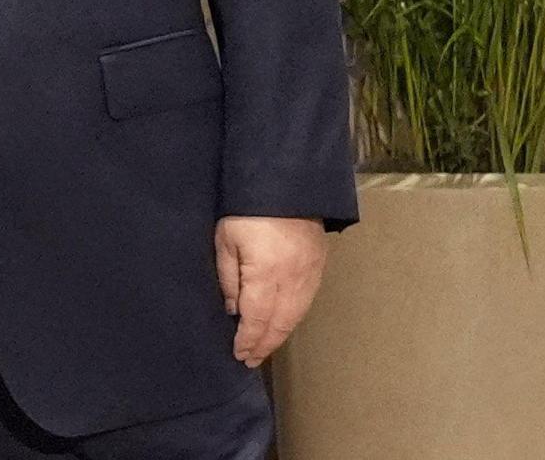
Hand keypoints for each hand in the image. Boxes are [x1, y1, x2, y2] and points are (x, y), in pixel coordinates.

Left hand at [214, 214, 329, 366]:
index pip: (257, 318)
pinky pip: (306, 301)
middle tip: (251, 360)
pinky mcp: (318, 267)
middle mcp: (292, 280)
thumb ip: (229, 278)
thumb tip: (233, 309)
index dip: (248, 339)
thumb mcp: (226, 240)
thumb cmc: (247, 210)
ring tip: (265, 348)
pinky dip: (293, 319)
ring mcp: (309, 274)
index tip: (239, 353)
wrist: (286, 185)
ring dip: (280, 335)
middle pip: (279, 323)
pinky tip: (283, 325)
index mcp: (266, 273)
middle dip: (264, 344)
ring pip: (296, 316)